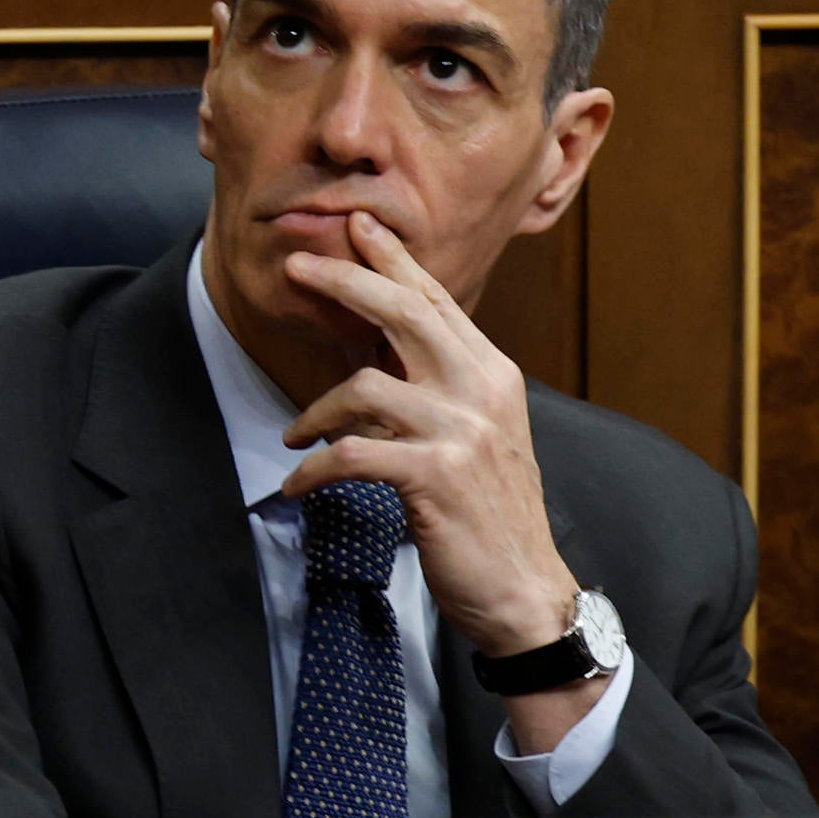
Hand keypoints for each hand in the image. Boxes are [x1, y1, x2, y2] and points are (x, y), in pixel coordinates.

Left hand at [279, 211, 577, 660]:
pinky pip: (351, 454)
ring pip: (364, 387)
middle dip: (345, 282)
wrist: (525, 590)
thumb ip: (442, 389)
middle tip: (296, 266)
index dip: (395, 259)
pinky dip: (313, 469)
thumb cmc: (491, 515)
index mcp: (493, 375)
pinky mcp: (433, 477)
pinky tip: (296, 485)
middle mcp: (482, 391)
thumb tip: (381, 357)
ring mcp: (460, 432)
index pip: (438, 301)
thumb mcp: (479, 436)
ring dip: (315, 411)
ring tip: (294, 435)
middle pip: (404, 313)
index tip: (359, 227)